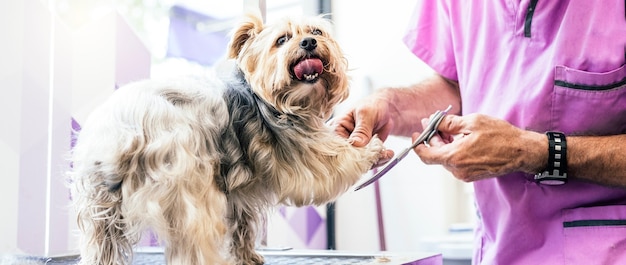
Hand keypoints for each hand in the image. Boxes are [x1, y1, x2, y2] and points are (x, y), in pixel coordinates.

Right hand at [330, 97, 394, 167]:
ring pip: (360, 162)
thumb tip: (356, 144)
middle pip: (348, 157)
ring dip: (374, 160)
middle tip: (379, 153)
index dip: (349, 152)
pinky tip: (388, 153)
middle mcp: (343, 140)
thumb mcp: (366, 114)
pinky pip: (370, 162)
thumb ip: (361, 129)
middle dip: (364, 158)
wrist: (385, 109)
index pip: (338, 145)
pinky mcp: (364, 153)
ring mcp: (354, 149)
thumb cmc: (372, 106)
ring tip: (386, 153)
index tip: (364, 151)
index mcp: (336, 128)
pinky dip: (380, 160)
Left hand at [413, 114, 546, 181]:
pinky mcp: (471, 175)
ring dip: (444, 144)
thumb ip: (449, 123)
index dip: (418, 144)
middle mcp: (457, 170)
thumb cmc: (500, 136)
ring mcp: (464, 175)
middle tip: (434, 122)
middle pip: (436, 155)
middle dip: (433, 138)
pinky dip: (453, 150)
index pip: (426, 155)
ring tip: (450, 128)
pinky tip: (460, 138)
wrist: (522, 152)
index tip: (417, 133)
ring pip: (446, 158)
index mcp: (454, 157)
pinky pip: (456, 162)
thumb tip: (433, 122)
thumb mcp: (472, 122)